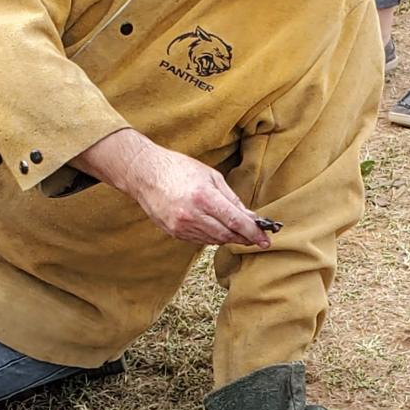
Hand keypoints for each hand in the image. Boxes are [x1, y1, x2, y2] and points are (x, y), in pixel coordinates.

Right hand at [73, 129, 270, 248]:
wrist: (145, 174)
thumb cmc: (179, 169)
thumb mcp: (210, 176)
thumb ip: (231, 198)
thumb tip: (249, 216)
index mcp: (204, 197)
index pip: (235, 221)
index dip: (253, 233)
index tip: (265, 240)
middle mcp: (192, 215)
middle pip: (226, 235)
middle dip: (244, 238)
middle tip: (255, 238)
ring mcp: (182, 226)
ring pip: (214, 240)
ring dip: (229, 238)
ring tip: (239, 233)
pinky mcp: (174, 233)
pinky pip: (200, 240)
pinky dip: (212, 237)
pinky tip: (217, 230)